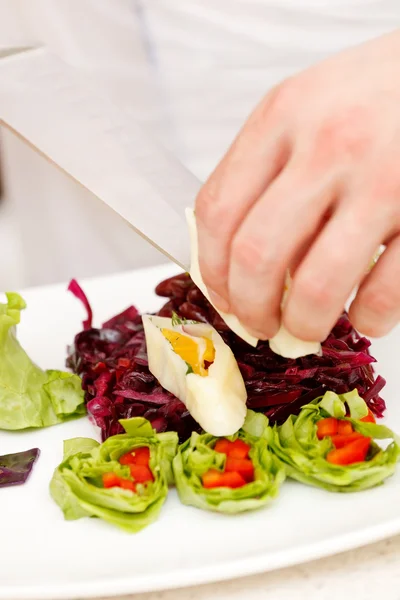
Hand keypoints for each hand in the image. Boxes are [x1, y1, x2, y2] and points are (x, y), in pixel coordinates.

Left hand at [195, 30, 399, 341]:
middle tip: (261, 325)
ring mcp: (381, 179)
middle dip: (251, 309)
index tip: (223, 297)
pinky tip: (366, 316)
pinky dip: (370, 318)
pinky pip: (386, 289)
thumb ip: (265, 168)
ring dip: (304, 323)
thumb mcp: (305, 107)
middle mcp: (327, 146)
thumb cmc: (373, 93)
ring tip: (305, 328)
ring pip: (317, 284)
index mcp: (282, 117)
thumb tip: (232, 255)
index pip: (218, 212)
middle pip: (257, 255)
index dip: (211, 271)